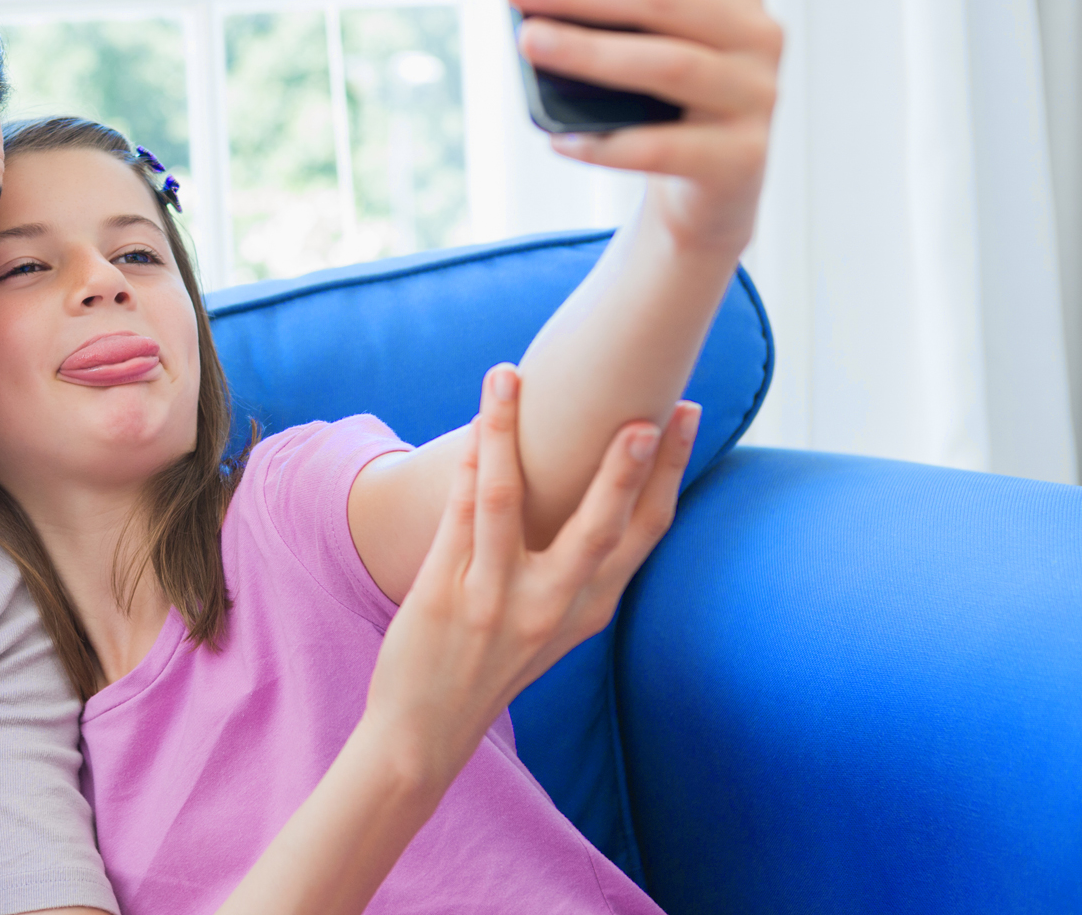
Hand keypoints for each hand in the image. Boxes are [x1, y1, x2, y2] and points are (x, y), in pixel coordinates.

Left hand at [361, 363, 699, 783]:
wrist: (426, 733)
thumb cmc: (491, 665)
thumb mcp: (552, 626)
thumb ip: (576, 571)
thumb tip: (595, 491)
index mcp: (590, 608)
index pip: (646, 532)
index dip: (668, 471)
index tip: (684, 414)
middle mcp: (554, 606)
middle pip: (601, 524)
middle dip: (625, 467)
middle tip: (644, 410)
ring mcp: (498, 602)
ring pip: (507, 501)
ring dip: (507, 433)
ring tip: (507, 376)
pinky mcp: (446, 595)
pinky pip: (456, 516)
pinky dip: (465, 466)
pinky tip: (471, 427)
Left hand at [503, 0, 780, 255]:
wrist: (708, 190)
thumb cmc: (669, 93)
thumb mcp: (658, 23)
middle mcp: (757, 34)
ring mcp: (756, 97)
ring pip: (668, 65)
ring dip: (589, 52)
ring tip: (528, 43)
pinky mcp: (742, 160)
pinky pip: (666, 148)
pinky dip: (607, 143)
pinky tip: (559, 138)